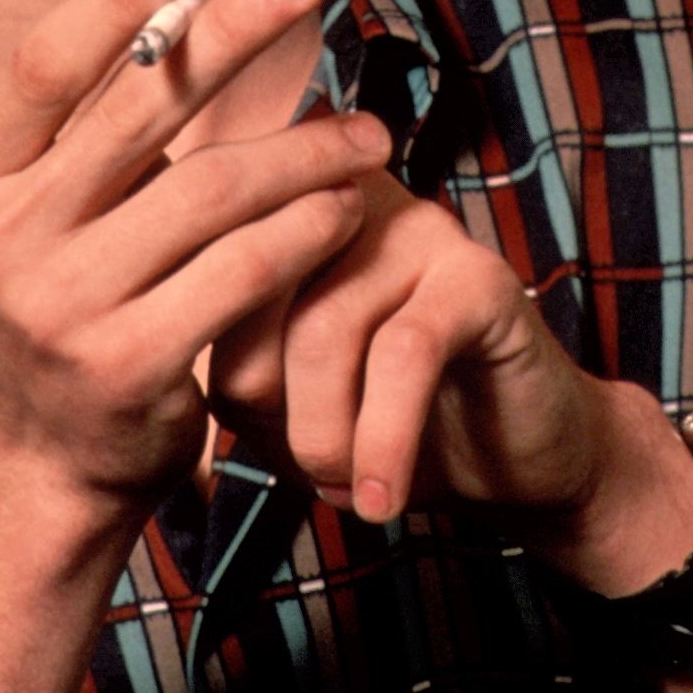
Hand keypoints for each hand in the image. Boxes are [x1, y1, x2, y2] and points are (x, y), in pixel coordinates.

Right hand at [0, 0, 393, 520]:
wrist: (44, 464)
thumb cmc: (68, 303)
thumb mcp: (45, 211)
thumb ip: (95, 126)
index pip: (47, 63)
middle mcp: (2, 236)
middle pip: (141, 109)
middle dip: (235, 28)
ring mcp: (60, 304)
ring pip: (211, 190)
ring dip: (305, 149)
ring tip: (370, 132)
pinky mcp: (128, 363)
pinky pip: (243, 271)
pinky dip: (306, 229)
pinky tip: (350, 206)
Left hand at [210, 167, 692, 571]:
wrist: (519, 457)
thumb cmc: (385, 423)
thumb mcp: (284, 402)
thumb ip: (231, 368)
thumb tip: (174, 369)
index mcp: (285, 208)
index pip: (205, 276)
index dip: (224, 376)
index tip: (266, 438)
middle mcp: (346, 195)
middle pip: (251, 298)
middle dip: (268, 410)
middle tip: (308, 471)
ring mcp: (417, 226)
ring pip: (322, 330)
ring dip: (324, 437)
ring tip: (346, 486)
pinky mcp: (479, 275)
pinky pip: (403, 355)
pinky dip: (382, 440)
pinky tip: (383, 497)